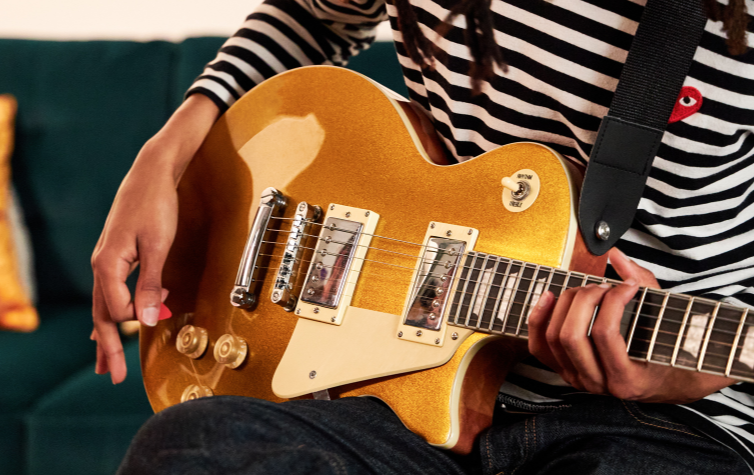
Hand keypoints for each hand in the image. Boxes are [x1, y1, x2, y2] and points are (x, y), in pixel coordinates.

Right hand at [90, 95, 218, 383]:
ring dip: (106, 335)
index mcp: (108, 264)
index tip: (147, 336)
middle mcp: (101, 265)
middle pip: (102, 314)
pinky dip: (112, 313)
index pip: (116, 310)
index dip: (131, 326)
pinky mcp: (116, 255)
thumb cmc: (157, 205)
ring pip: (103, 305)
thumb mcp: (159, 245)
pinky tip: (116, 323)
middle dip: (107, 348)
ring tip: (106, 361)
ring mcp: (106, 260)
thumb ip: (152, 283)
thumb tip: (144, 319)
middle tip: (111, 377)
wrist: (152, 172)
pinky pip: (110, 292)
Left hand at [528, 248, 734, 402]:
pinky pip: (539, 346)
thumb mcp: (664, 318)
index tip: (628, 286)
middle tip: (602, 287)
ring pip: (553, 339)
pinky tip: (550, 296)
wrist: (666, 379)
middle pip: (571, 336)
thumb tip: (615, 255)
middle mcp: (597, 384)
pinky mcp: (564, 370)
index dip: (613, 301)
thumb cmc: (667, 347)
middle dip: (584, 300)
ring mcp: (577, 379)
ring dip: (566, 305)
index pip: (605, 334)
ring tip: (586, 290)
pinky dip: (539, 318)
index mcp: (626, 380)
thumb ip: (643, 283)